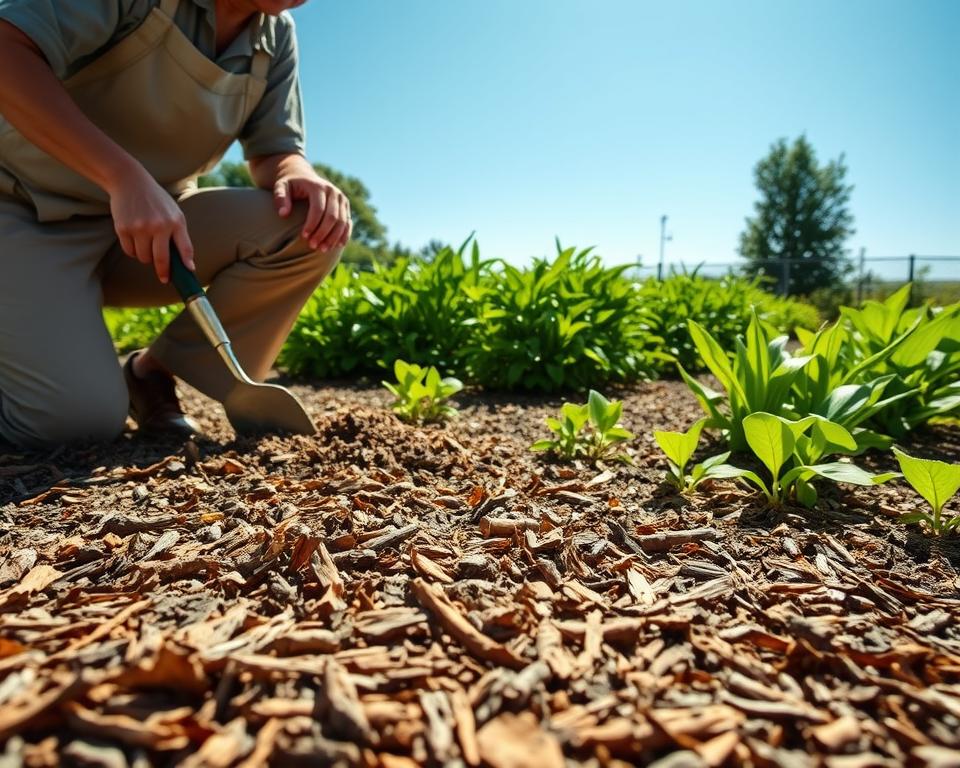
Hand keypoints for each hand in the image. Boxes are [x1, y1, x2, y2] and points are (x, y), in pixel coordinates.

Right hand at [108, 166, 194, 283]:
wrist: (130, 182)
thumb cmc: (156, 201)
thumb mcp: (174, 213)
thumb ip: (181, 236)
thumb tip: (187, 263)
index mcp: (175, 222)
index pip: (184, 248)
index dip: (186, 264)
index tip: (187, 274)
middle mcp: (158, 225)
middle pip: (161, 259)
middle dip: (163, 272)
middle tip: (164, 277)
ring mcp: (139, 227)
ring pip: (144, 258)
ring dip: (146, 257)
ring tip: (147, 246)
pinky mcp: (123, 228)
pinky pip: (129, 251)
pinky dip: (133, 251)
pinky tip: (136, 240)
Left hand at [273, 168, 351, 251]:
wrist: (304, 178)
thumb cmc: (291, 186)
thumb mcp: (281, 187)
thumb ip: (280, 198)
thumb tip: (283, 214)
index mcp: (318, 186)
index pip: (318, 208)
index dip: (312, 224)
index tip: (303, 236)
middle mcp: (333, 191)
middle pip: (332, 216)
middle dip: (323, 233)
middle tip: (313, 246)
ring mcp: (342, 199)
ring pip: (342, 221)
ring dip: (334, 237)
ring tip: (323, 249)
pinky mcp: (346, 207)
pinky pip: (348, 223)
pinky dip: (344, 235)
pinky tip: (337, 246)